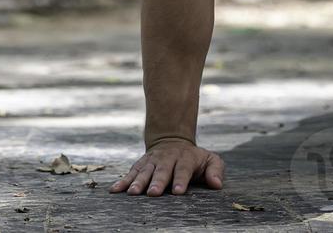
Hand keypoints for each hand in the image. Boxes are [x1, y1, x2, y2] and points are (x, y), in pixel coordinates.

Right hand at [109, 137, 224, 196]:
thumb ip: (215, 170)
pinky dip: (123, 181)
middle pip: (161, 171)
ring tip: (132, 192)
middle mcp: (167, 159)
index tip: (178, 192)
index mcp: (185, 159)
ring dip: (138, 182)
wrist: (172, 140)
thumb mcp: (210, 159)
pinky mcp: (141, 164)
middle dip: (156, 182)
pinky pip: (131, 172)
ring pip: (144, 172)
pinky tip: (115, 190)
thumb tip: (217, 184)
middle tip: (152, 193)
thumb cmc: (194, 158)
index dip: (180, 180)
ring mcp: (152, 161)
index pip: (183, 170)